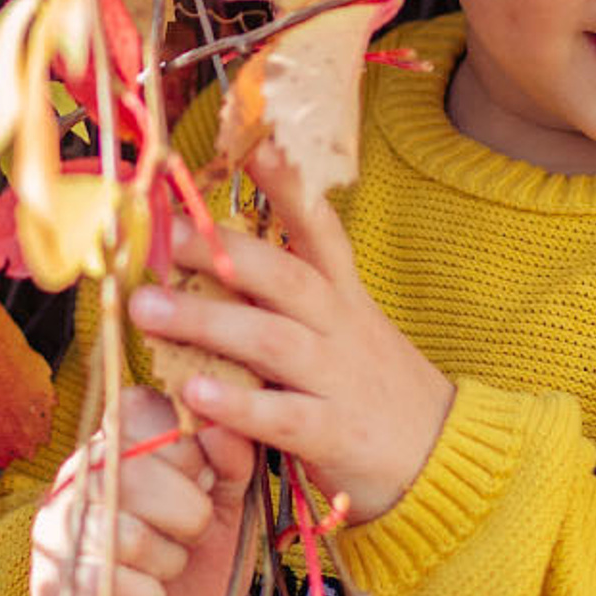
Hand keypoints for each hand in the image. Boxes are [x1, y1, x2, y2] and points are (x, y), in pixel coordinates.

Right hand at [29, 385, 256, 595]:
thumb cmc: (196, 565)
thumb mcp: (227, 507)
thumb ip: (232, 460)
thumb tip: (225, 424)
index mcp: (117, 441)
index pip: (141, 409)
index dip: (188, 449)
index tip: (203, 480)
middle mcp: (77, 474)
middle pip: (135, 470)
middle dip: (188, 514)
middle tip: (191, 535)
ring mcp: (56, 527)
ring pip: (127, 535)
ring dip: (167, 563)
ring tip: (164, 569)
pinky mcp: (50, 583)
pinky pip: (111, 587)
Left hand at [129, 139, 453, 524]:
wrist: (447, 457)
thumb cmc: (373, 389)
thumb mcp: (344, 328)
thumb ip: (286, 298)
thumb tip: (213, 255)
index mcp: (341, 295)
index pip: (316, 226)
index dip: (285, 182)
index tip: (250, 138)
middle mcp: (341, 327)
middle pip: (282, 276)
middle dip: (219, 253)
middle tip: (160, 236)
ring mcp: (340, 379)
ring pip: (273, 341)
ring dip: (207, 322)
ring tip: (148, 310)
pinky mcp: (337, 435)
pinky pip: (284, 417)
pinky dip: (239, 406)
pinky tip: (195, 395)